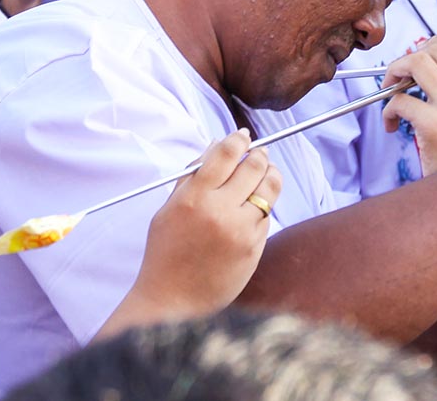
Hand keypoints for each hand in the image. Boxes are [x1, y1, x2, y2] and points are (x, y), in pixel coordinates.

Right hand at [132, 130, 282, 317]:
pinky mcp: (255, 248)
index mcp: (194, 197)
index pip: (225, 154)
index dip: (238, 140)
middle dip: (260, 154)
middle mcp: (220, 210)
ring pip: (270, 189)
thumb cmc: (165, 253)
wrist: (173, 300)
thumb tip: (215, 145)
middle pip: (254, 166)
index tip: (243, 136)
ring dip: (271, 175)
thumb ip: (191, 176)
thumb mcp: (168, 209)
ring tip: (267, 172)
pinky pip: (266, 217)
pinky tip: (255, 206)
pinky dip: (264, 207)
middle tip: (259, 153)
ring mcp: (241, 230)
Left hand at [381, 34, 436, 173]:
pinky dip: (388, 110)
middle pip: (436, 48)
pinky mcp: (435, 125)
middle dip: (411, 57)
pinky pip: (399, 99)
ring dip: (395, 72)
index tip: (423, 60)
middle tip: (401, 77)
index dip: (436, 44)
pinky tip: (393, 125)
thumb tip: (428, 52)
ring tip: (391, 90)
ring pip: (416, 62)